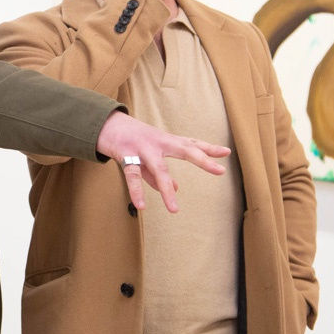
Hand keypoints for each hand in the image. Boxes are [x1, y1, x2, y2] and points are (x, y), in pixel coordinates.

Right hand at [95, 110, 227, 212]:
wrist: (107, 124)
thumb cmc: (133, 140)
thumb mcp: (150, 154)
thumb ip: (161, 172)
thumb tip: (176, 188)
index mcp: (166, 141)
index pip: (191, 144)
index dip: (209, 149)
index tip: (226, 153)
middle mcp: (158, 142)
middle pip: (184, 149)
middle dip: (202, 159)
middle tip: (219, 170)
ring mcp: (143, 148)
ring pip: (159, 169)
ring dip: (166, 189)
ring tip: (174, 209)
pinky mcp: (126, 155)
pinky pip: (133, 176)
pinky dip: (137, 191)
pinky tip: (141, 206)